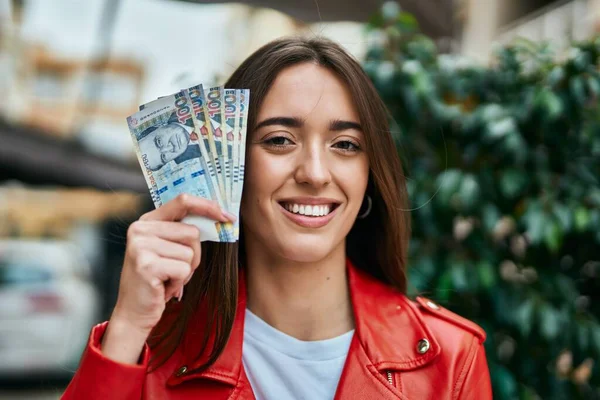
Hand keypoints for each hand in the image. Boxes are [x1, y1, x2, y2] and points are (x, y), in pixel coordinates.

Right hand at [101, 194, 233, 363]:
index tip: (227, 216)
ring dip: (185, 271)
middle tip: (175, 270)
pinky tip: (163, 288)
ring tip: (167, 279)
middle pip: (192, 232)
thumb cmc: (158, 280)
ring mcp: (141, 246)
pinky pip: (184, 269)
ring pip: (190, 252)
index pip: (183, 201)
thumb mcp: (168, 249)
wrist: (133, 312)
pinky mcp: (146, 265)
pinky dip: (179, 282)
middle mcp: (140, 229)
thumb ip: (183, 231)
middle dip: (193, 255)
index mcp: (147, 221)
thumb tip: (221, 216)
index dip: (208, 207)